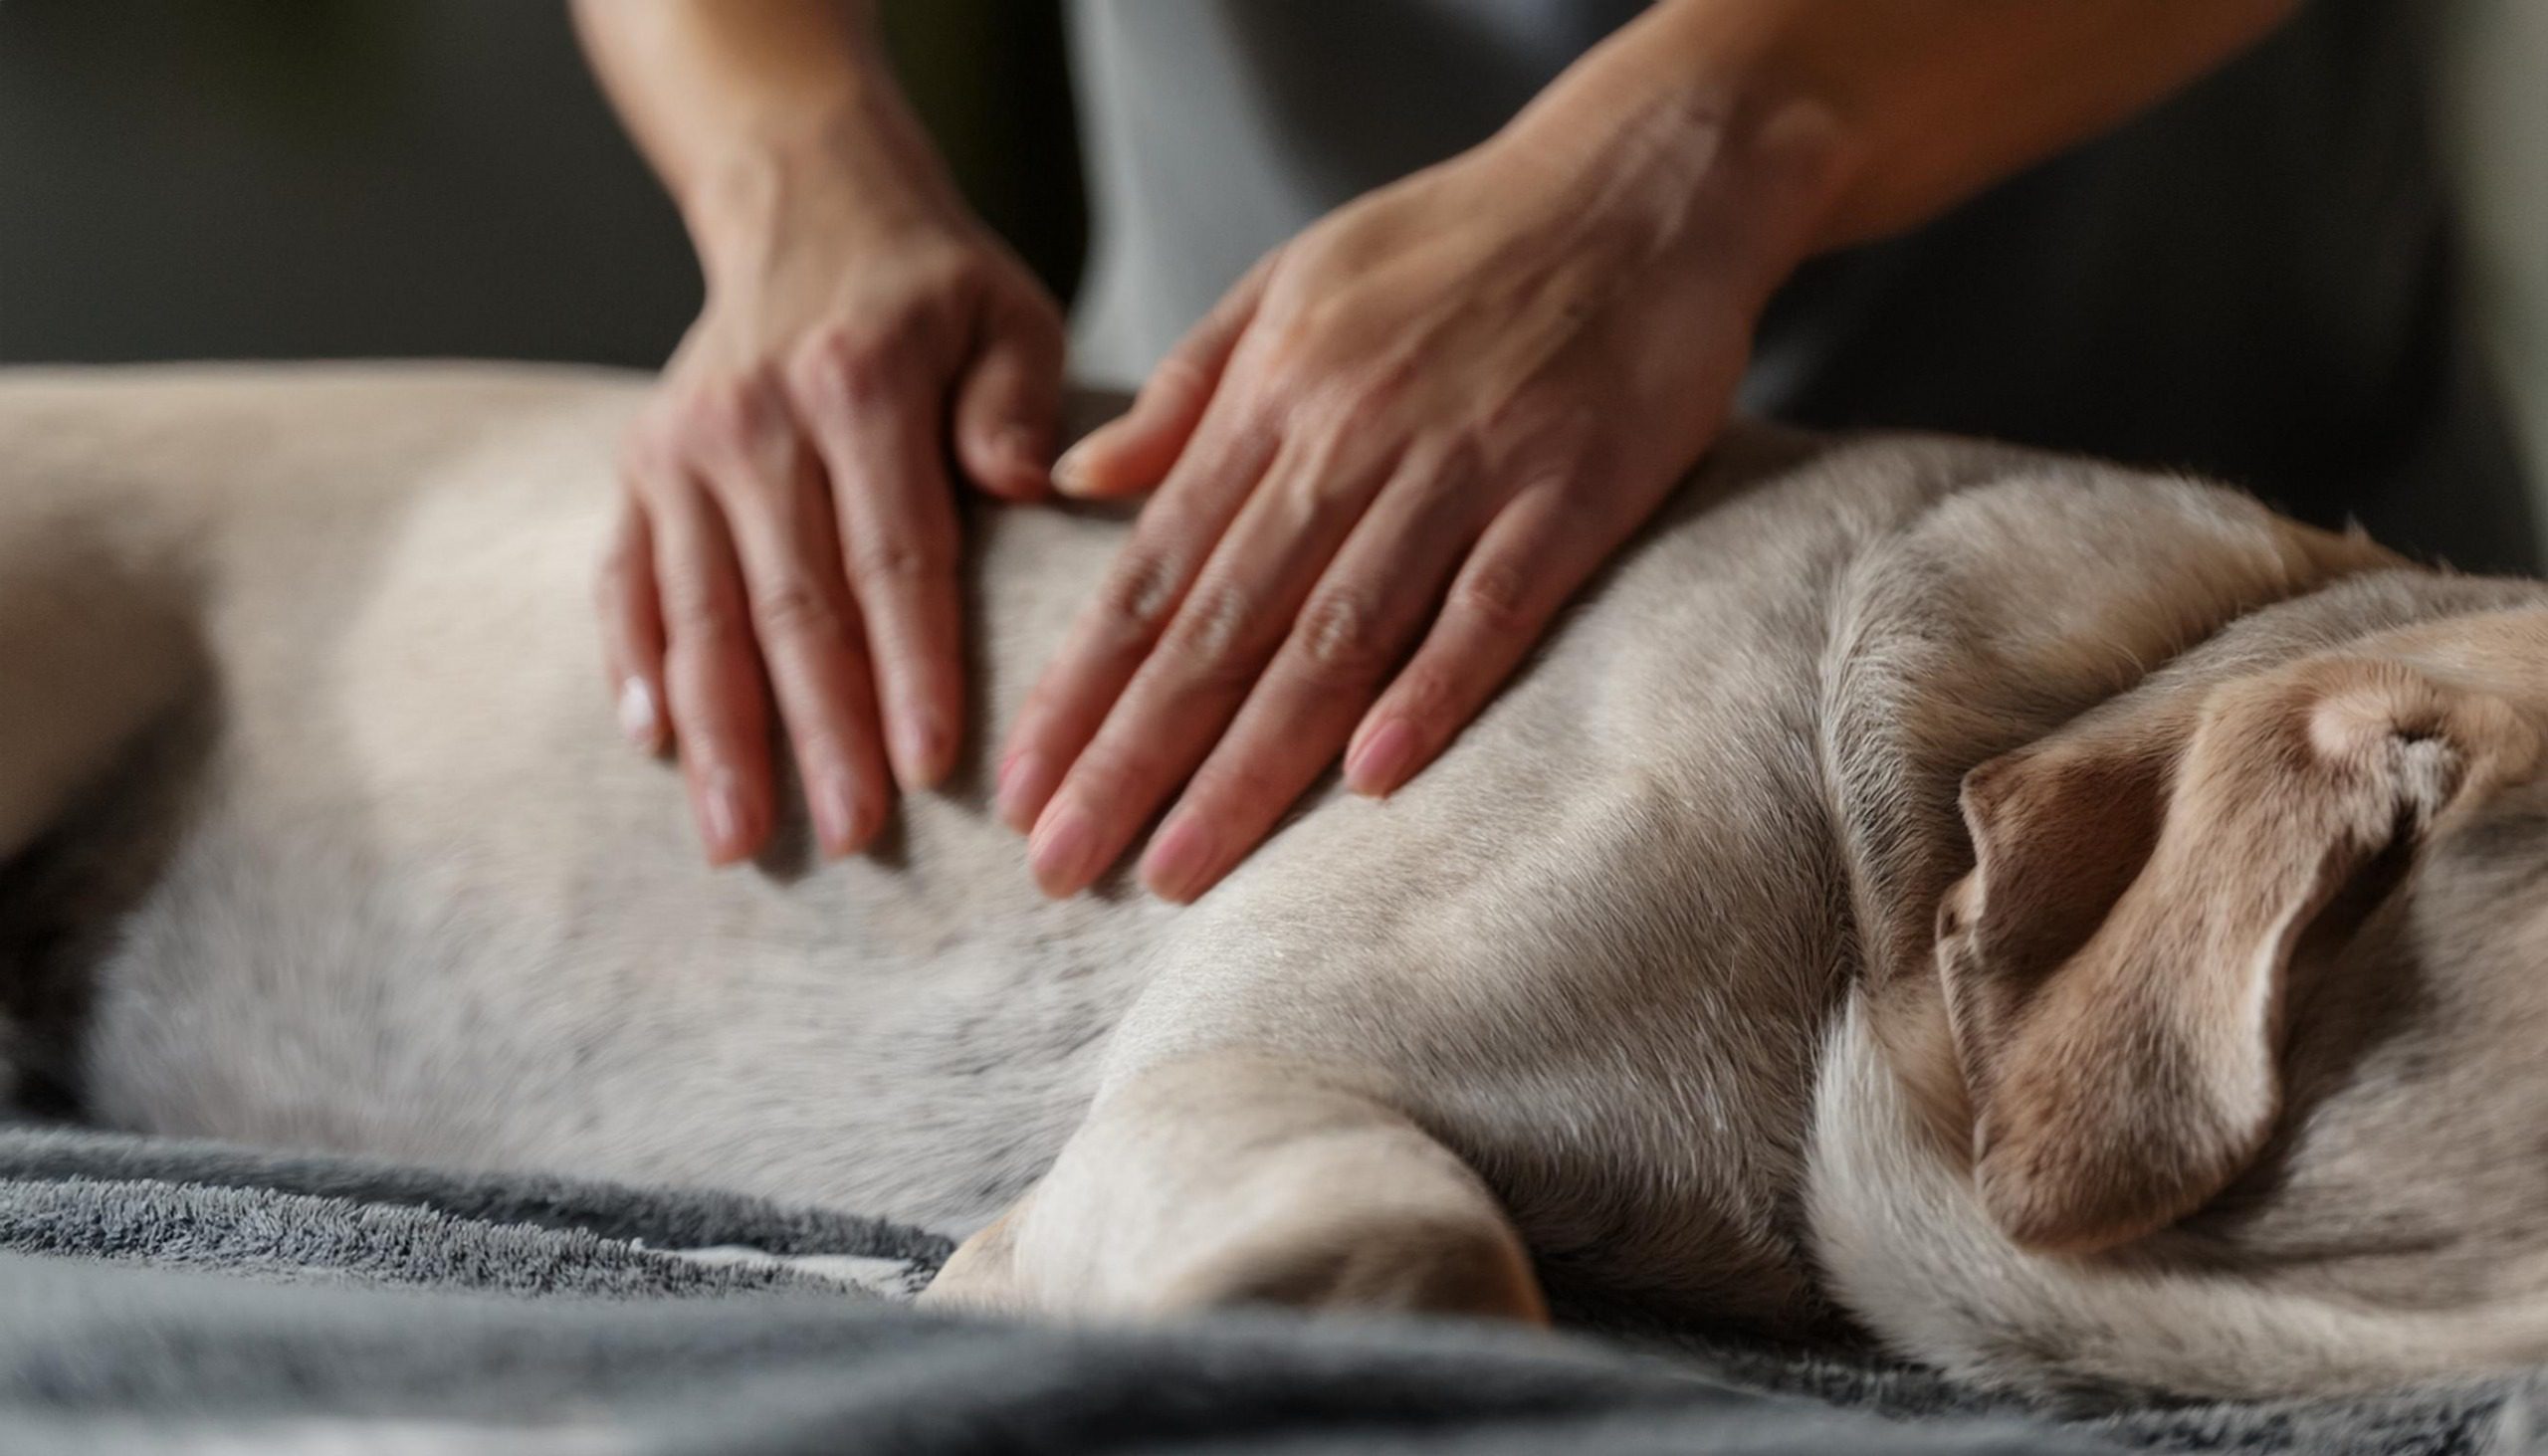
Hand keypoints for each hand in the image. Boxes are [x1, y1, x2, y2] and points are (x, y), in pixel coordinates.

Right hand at [600, 125, 1064, 864]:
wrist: (804, 203)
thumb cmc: (935, 290)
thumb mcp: (1007, 315)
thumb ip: (1018, 401)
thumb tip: (1033, 486)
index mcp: (858, 384)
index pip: (893, 556)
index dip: (912, 669)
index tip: (932, 770)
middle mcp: (754, 418)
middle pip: (792, 604)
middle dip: (820, 733)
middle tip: (853, 838)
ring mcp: (681, 446)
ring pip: (699, 613)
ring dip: (718, 734)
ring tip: (738, 839)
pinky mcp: (637, 465)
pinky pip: (624, 580)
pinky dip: (633, 664)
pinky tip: (652, 746)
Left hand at [997, 86, 1835, 901]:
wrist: (1642, 177)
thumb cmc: (1456, 240)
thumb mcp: (1291, 282)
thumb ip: (1186, 392)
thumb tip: (1074, 483)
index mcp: (1273, 396)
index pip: (1152, 572)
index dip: (1081, 687)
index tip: (1021, 786)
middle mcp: (1351, 439)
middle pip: (1221, 628)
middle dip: (1131, 757)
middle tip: (1061, 866)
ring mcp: (1464, 468)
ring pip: (1334, 640)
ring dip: (1248, 765)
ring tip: (1178, 868)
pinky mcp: (1572, 492)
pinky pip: (1490, 609)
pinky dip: (1431, 694)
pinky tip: (1368, 785)